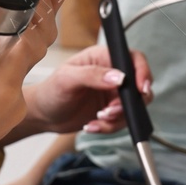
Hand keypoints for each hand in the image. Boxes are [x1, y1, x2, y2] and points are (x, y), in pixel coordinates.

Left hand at [21, 44, 152, 135]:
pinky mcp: (111, 111)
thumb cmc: (51, 91)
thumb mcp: (67, 79)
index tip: (140, 89)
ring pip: (132, 107)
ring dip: (118, 118)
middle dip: (127, 103)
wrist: (43, 115)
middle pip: (138, 86)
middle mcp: (112, 73)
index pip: (133, 59)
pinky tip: (92, 126)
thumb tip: (120, 77)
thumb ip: (92, 75)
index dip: (142, 72)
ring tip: (97, 119)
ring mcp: (113, 93)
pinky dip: (109, 127)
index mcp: (103, 57)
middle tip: (109, 112)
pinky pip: (122, 121)